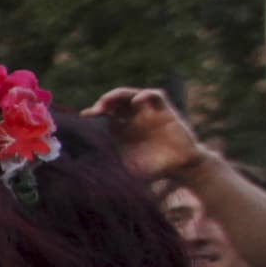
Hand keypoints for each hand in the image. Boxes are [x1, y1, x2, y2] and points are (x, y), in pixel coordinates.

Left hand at [90, 86, 207, 184]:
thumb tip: (92, 171)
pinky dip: (146, 95)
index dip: (95, 111)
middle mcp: (134, 119)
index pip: (106, 114)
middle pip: (116, 102)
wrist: (180, 167)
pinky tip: (137, 100)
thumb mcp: (128, 167)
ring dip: (119, 95)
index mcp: (123, 129)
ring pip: (132, 95)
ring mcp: (149, 113)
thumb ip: (113, 166)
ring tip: (108, 101)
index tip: (85, 115)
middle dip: (105, 102)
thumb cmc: (154, 169)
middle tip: (97, 109)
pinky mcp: (165, 111)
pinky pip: (156, 96)